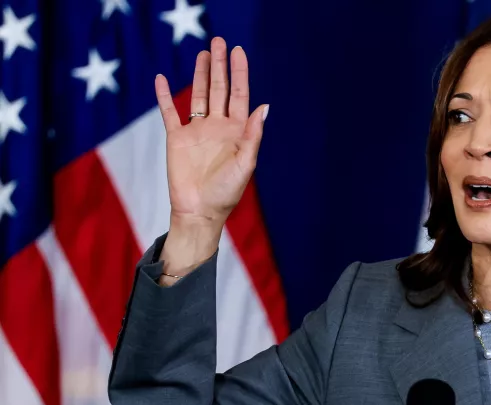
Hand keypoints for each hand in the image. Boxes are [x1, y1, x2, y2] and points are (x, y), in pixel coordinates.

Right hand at [155, 36, 268, 230]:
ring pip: (199, 95)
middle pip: (220, 89)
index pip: (240, 95)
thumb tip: (264, 107)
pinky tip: (161, 79)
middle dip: (220, 66)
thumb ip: (253, 136)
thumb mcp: (245, 165)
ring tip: (203, 53)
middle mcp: (218, 127)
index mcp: (237, 132)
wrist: (199, 211)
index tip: (238, 52)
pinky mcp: (177, 138)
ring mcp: (197, 131)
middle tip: (219, 42)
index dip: (239, 74)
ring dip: (200, 74)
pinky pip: (169, 112)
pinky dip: (164, 96)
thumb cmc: (226, 193)